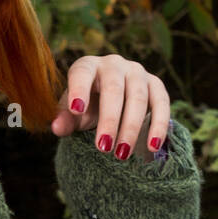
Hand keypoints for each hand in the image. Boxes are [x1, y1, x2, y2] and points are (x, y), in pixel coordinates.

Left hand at [50, 54, 169, 161]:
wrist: (112, 102)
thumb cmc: (87, 106)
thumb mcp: (73, 113)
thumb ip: (65, 119)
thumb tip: (57, 128)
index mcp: (88, 66)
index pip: (82, 74)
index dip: (79, 90)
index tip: (76, 110)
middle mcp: (114, 64)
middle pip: (114, 89)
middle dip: (109, 120)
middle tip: (103, 148)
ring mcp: (137, 73)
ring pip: (138, 97)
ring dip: (131, 127)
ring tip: (122, 154)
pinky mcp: (156, 85)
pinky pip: (161, 103)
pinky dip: (159, 125)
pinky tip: (152, 147)